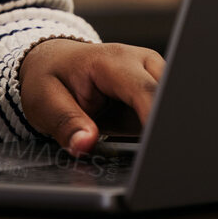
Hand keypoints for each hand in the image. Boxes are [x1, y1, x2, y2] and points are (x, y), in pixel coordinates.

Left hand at [18, 39, 163, 155]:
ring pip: (173, 106)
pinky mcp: (156, 90)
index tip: (156, 147)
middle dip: (164, 127)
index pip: (146, 91)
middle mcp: (141, 62)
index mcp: (114, 61)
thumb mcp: (44, 100)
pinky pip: (167, 112)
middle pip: (169, 97)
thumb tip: (84, 144)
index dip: (154, 119)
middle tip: (150, 157)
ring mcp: (153, 75)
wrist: (54, 61)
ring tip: (141, 149)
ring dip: (162, 129)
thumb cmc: (50, 76)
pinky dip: (159, 130)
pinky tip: (144, 142)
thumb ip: (66, 123)